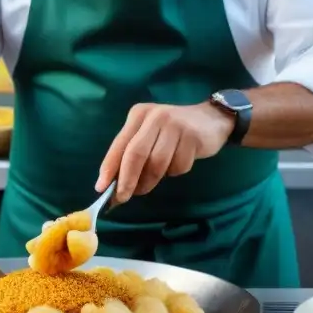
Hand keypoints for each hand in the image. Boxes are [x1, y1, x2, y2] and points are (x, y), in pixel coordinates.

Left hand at [96, 102, 234, 202]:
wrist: (211, 119)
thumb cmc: (172, 131)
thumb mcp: (149, 134)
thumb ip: (131, 153)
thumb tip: (113, 183)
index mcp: (139, 115)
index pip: (120, 144)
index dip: (110, 167)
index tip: (101, 188)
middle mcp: (155, 116)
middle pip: (136, 153)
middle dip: (127, 179)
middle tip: (122, 198)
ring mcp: (175, 125)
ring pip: (157, 163)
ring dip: (151, 180)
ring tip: (150, 183)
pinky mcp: (192, 136)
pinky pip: (178, 166)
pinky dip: (175, 171)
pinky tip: (179, 161)